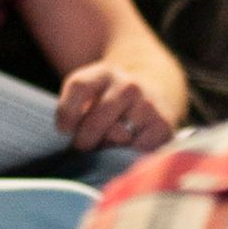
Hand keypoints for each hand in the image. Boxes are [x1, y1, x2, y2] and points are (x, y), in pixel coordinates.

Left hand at [54, 57, 180, 154]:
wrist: (154, 95)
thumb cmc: (109, 103)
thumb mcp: (90, 96)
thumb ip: (79, 112)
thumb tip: (84, 142)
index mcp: (104, 73)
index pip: (79, 87)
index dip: (66, 113)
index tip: (64, 130)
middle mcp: (128, 85)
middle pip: (96, 120)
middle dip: (84, 140)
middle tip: (82, 148)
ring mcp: (148, 104)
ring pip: (117, 137)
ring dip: (107, 149)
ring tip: (106, 149)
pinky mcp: (164, 125)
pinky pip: (137, 150)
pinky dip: (128, 155)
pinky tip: (126, 151)